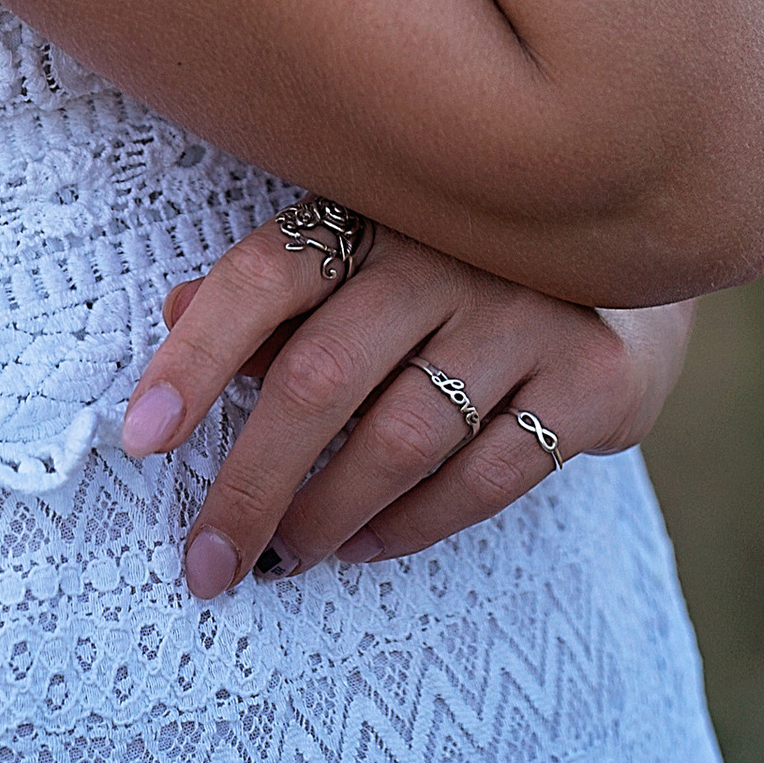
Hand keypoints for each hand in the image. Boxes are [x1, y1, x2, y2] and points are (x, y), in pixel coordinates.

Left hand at [118, 215, 693, 591]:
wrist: (622, 246)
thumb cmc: (453, 257)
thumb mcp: (364, 247)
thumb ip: (278, 288)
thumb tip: (172, 310)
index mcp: (374, 206)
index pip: (268, 273)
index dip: (198, 352)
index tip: (140, 438)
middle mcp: (447, 250)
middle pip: (321, 376)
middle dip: (250, 483)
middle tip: (206, 557)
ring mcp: (525, 312)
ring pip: (399, 439)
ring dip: (326, 514)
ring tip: (285, 556)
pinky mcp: (591, 379)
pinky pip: (483, 478)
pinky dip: (410, 527)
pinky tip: (363, 547)